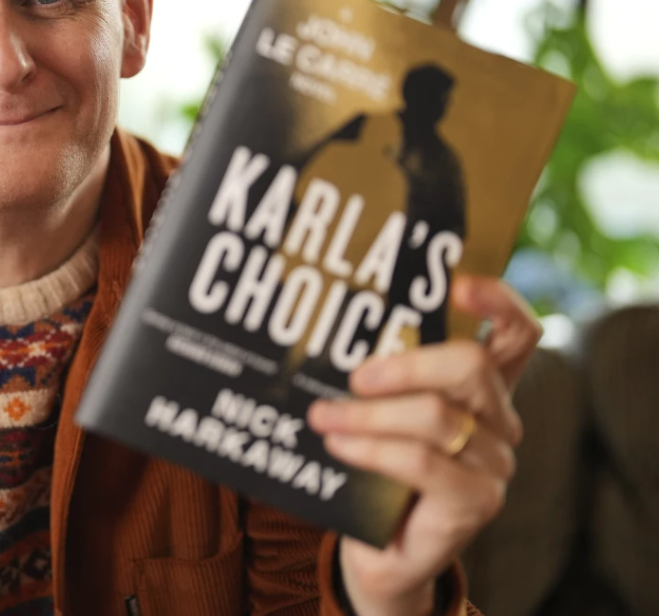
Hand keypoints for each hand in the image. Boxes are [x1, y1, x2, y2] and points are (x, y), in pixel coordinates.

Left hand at [306, 276, 540, 615]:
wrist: (378, 551)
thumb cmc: (371, 468)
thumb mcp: (373, 411)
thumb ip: (372, 374)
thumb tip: (317, 330)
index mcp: (481, 389)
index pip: (517, 332)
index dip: (497, 302)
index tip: (455, 284)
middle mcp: (499, 421)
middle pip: (471, 366)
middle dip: (406, 363)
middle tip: (353, 376)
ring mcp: (494, 464)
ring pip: (436, 418)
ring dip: (368, 414)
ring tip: (323, 416)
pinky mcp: (477, 502)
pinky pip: (424, 462)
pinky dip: (373, 449)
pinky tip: (338, 445)